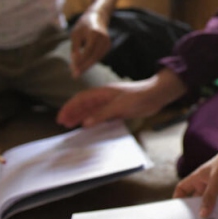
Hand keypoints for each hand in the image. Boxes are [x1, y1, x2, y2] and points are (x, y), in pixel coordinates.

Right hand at [57, 72, 185, 127]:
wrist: (156, 96)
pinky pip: (101, 115)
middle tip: (62, 123)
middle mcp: (105, 97)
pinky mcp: (118, 109)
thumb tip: (84, 123)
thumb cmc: (139, 97)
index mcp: (102, 92)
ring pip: (91, 110)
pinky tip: (89, 126)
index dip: (69, 107)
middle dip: (72, 113)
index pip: (81, 99)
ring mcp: (111, 103)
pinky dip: (93, 120)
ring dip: (80, 117)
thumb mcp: (119, 106)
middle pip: (84, 104)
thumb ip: (101, 115)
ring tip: (70, 125)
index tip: (61, 117)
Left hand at [69, 10, 111, 77]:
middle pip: (94, 57)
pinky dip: (92, 61)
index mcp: (94, 33)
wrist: (97, 17)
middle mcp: (103, 38)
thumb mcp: (75, 35)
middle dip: (84, 67)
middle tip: (75, 75)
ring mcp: (107, 42)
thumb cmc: (83, 26)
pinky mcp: (108, 45)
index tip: (73, 70)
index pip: (88, 51)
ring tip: (78, 71)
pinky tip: (84, 65)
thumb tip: (74, 64)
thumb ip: (75, 49)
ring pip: (97, 58)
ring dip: (87, 65)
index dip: (80, 62)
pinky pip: (99, 56)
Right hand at [173, 139, 217, 217]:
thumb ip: (210, 196)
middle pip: (196, 202)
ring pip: (209, 208)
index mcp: (198, 179)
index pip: (183, 189)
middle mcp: (206, 187)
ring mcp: (217, 193)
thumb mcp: (217, 178)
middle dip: (193, 213)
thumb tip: (202, 215)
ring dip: (208, 217)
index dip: (178, 199)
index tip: (175, 212)